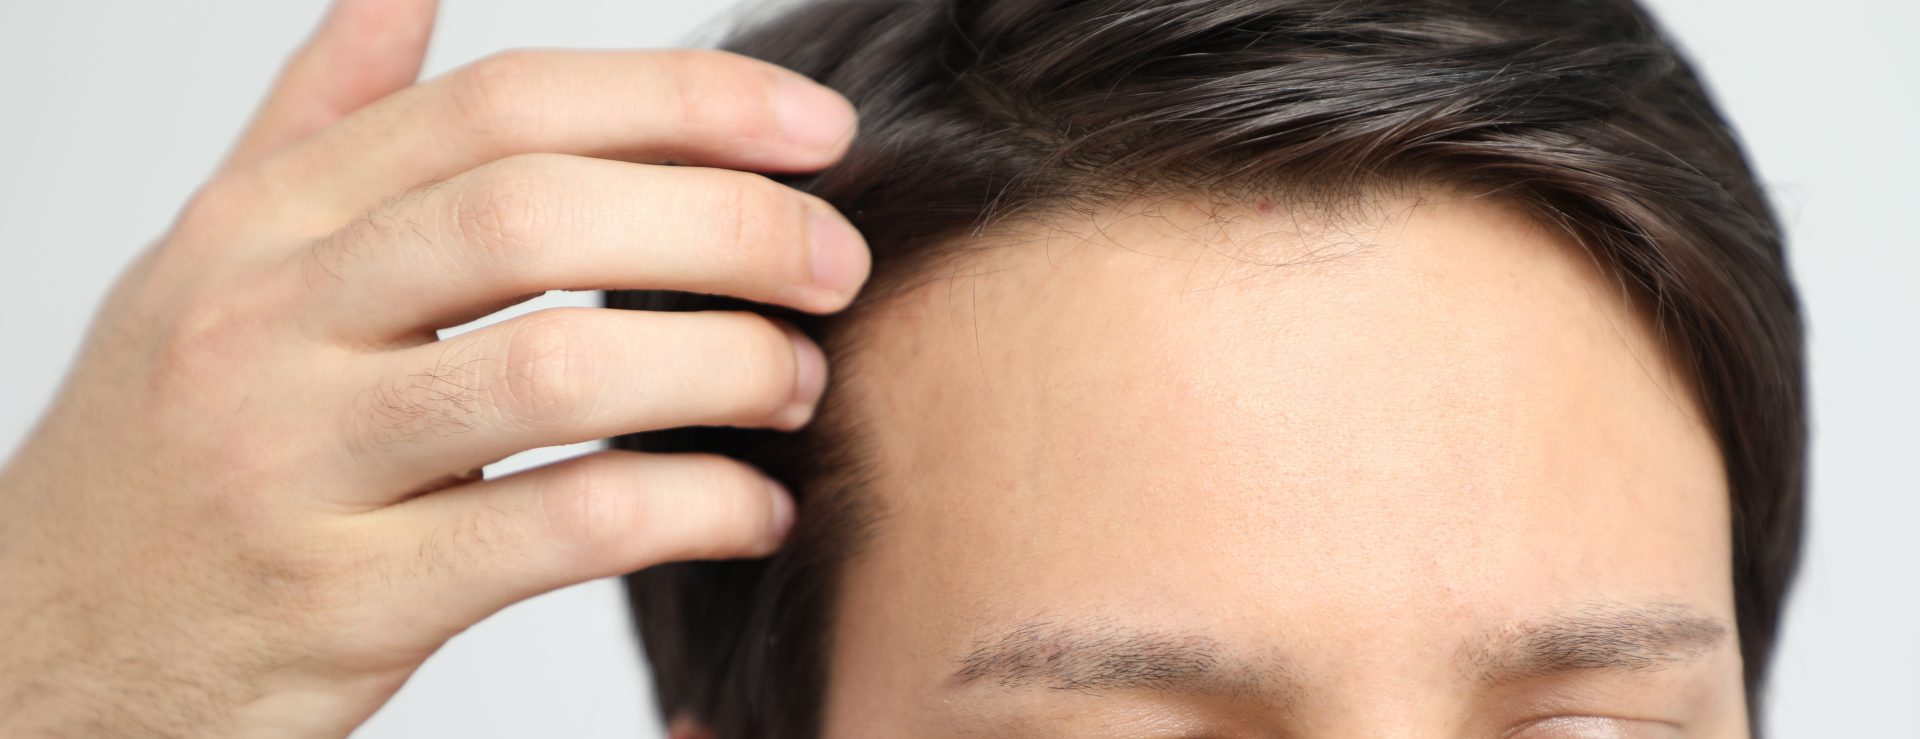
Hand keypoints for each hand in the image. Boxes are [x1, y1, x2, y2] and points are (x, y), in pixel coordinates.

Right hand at [0, 1, 865, 735]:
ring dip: (718, 364)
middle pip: (532, 215)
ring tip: (795, 381)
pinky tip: (750, 509)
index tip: (811, 131)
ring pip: (554, 369)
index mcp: (262, 227)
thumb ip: (315, 128)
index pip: (499, 110)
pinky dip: (687, 508)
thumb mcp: (208, 269)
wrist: (33, 659)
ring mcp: (299, 465)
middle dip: (721, 224)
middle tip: (835, 261)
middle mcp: (268, 324)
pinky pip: (556, 531)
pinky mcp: (345, 603)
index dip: (678, 101)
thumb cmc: (155, 456)